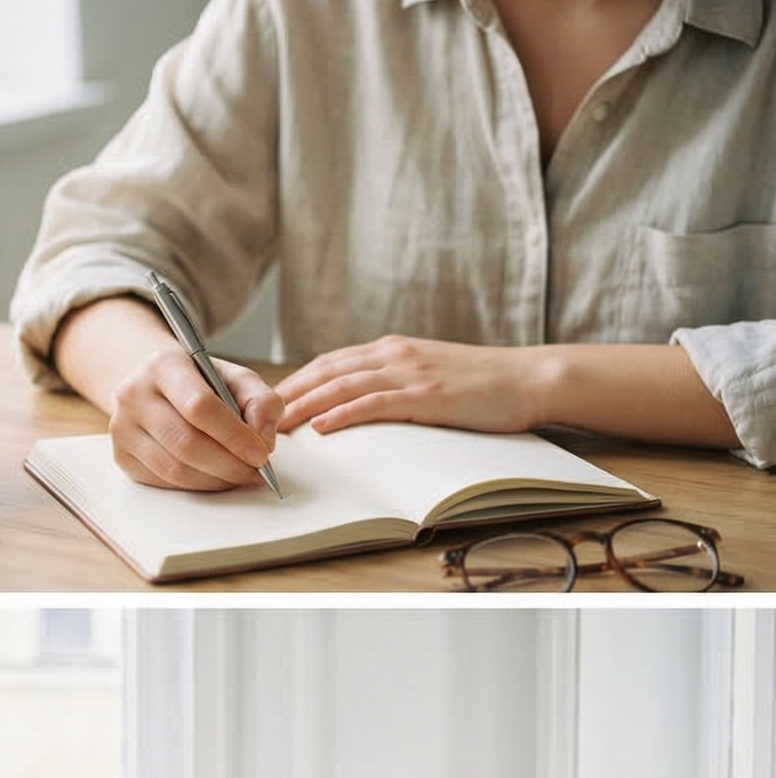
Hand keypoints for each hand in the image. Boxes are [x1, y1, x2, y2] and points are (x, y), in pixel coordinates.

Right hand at [109, 347, 282, 491]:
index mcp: (163, 365)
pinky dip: (196, 486)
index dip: (234, 436)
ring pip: (174, 470)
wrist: (154, 388)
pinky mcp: (121, 456)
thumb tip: (264, 438)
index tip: (261, 454)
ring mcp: (122, 429)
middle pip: (186, 443)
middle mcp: (134, 395)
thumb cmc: (200, 384)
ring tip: (239, 476)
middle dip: (228, 465)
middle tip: (255, 473)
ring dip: (214, 480)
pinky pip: (163, 482)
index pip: (200, 407)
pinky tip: (215, 478)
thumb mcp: (235, 378)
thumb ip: (260, 401)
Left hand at [276, 336, 544, 436]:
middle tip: (249, 418)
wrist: (529, 377)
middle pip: (323, 372)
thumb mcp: (423, 377)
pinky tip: (321, 427)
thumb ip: (386, 385)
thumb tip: (348, 407)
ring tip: (271, 426)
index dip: (289, 384)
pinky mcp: (426, 394)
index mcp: (388, 351)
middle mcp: (392, 355)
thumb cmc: (477, 385)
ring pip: (341, 385)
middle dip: (284, 395)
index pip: (325, 364)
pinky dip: (343, 413)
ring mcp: (409, 372)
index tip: (258, 404)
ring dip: (303, 406)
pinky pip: (375, 402)